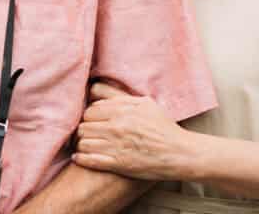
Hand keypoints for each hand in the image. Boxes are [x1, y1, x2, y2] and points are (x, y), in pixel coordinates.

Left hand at [73, 82, 190, 180]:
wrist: (179, 153)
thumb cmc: (164, 127)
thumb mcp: (146, 104)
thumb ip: (123, 98)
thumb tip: (103, 93)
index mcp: (122, 110)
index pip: (90, 110)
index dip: (88, 116)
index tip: (90, 121)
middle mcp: (116, 127)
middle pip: (84, 126)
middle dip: (82, 130)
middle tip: (84, 133)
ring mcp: (116, 146)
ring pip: (84, 143)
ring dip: (81, 144)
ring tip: (82, 145)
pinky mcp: (118, 164)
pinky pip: (90, 160)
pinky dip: (81, 159)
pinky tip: (79, 158)